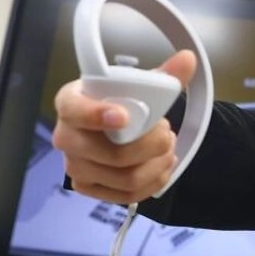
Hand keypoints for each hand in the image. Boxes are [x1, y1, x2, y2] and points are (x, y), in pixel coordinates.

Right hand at [52, 50, 197, 204]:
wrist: (105, 126)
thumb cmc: (117, 102)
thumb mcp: (136, 85)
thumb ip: (163, 75)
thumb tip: (188, 60)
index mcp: (70, 102)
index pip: (75, 110)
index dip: (97, 115)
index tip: (123, 116)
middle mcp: (66, 138)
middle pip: (112, 154)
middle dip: (150, 145)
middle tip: (166, 132)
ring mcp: (75, 167)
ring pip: (125, 178)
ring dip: (157, 164)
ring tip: (168, 148)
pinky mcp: (88, 188)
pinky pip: (126, 195)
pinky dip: (153, 182)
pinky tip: (162, 166)